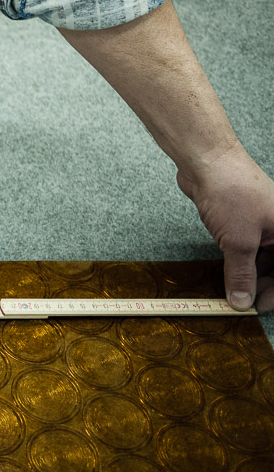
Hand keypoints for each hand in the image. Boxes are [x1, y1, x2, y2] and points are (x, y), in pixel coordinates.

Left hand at [177, 145, 273, 311]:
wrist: (208, 162)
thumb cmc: (232, 194)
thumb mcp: (240, 242)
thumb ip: (241, 275)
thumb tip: (242, 303)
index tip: (258, 308)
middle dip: (261, 286)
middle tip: (241, 303)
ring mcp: (263, 224)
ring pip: (262, 259)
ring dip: (248, 276)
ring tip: (231, 292)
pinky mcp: (243, 221)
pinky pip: (246, 248)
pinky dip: (238, 262)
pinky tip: (226, 273)